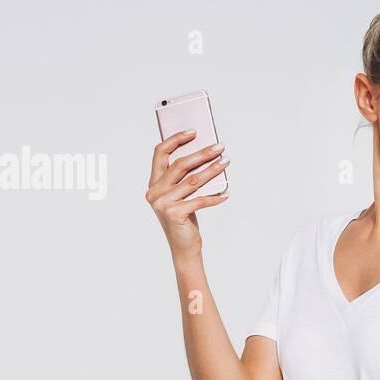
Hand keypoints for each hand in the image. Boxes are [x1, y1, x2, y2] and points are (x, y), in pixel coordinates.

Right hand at [146, 130, 230, 258]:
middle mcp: (154, 191)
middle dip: (202, 153)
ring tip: (226, 162)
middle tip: (220, 147)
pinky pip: (200, 200)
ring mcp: (162, 203)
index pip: (160, 153)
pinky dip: (215, 197)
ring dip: (213, 170)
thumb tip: (205, 154)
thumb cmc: (185, 219)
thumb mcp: (181, 196)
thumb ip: (185, 178)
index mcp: (154, 183)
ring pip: (193, 181)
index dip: (176, 140)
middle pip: (180, 165)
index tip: (194, 132)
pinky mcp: (174, 214)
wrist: (184, 248)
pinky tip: (226, 193)